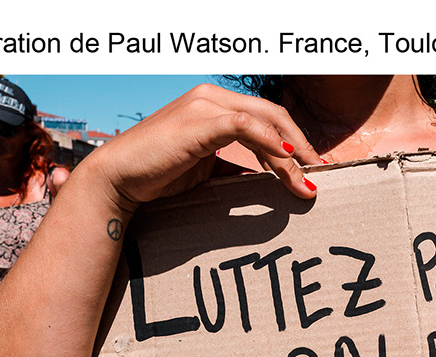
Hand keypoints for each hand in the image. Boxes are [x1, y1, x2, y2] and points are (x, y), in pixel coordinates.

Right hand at [79, 83, 318, 218]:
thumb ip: (231, 167)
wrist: (116, 179)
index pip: (264, 117)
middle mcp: (212, 97)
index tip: (308, 169)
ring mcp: (206, 105)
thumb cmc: (154, 176)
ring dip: (291, 152)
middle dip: (301, 145)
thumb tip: (259, 181)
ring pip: (265, 121)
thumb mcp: (202, 170)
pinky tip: (286, 162)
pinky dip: (270, 143)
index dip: (292, 141)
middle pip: (273, 114)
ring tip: (306, 180)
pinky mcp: (201, 121)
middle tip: (319, 173)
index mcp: (212, 105)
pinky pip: (247, 127)